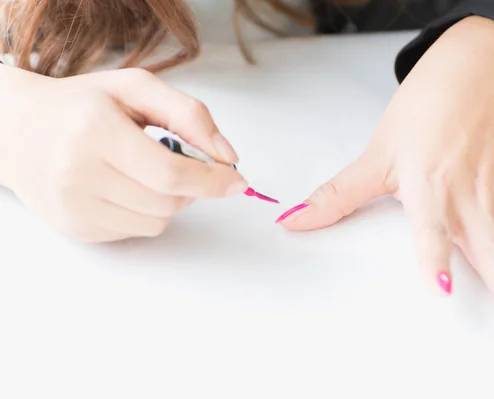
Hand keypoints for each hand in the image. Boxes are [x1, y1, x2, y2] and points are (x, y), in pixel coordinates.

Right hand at [0, 67, 246, 241]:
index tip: (237, 181)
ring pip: (157, 223)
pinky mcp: (74, 228)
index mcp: (96, 130)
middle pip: (168, 202)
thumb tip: (228, 156)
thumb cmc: (82, 104)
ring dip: (169, 201)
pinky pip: (135, 232)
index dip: (213, 181)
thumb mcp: (136, 88)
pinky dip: (145, 213)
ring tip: (145, 172)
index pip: (171, 173)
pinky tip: (125, 187)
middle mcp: (79, 172)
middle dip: (191, 187)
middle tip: (177, 161)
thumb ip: (189, 115)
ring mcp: (74, 206)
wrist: (16, 129)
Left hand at [277, 17, 493, 327]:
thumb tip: (292, 221)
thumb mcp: (376, 153)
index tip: (444, 290)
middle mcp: (468, 191)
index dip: (437, 258)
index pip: (432, 228)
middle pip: (489, 243)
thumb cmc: (423, 110)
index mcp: (429, 185)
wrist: (473, 69)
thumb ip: (337, 194)